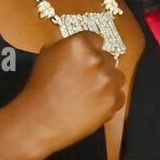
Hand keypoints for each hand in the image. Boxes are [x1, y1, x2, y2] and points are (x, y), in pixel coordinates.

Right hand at [13, 29, 124, 156]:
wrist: (41, 120)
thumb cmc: (40, 89)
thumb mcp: (46, 55)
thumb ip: (66, 45)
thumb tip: (78, 46)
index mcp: (79, 44)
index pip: (95, 39)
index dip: (90, 49)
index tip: (85, 59)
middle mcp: (97, 60)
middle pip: (108, 58)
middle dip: (98, 67)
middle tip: (84, 79)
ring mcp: (107, 81)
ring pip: (117, 76)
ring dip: (107, 82)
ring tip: (89, 93)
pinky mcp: (113, 101)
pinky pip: (119, 96)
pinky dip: (109, 100)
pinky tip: (93, 104)